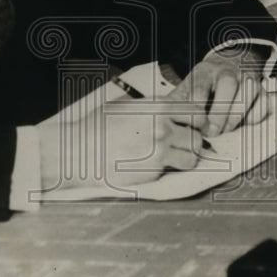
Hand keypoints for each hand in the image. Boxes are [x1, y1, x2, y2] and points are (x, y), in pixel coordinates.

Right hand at [38, 95, 203, 190]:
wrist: (78, 152)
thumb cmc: (97, 127)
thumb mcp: (124, 105)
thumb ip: (150, 106)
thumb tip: (168, 108)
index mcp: (157, 107)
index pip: (196, 113)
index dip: (198, 121)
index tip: (195, 127)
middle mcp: (162, 127)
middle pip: (197, 137)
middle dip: (194, 141)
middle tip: (186, 145)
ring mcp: (159, 151)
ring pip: (192, 158)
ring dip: (187, 158)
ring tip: (176, 158)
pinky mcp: (152, 172)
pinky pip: (172, 171)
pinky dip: (168, 169)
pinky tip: (154, 165)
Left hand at [169, 54, 268, 138]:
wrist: (225, 68)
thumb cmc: (203, 86)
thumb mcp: (187, 89)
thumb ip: (177, 105)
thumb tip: (164, 123)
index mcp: (204, 71)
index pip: (199, 86)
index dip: (197, 109)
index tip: (194, 125)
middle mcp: (228, 71)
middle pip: (228, 84)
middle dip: (219, 113)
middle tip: (211, 133)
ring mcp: (247, 78)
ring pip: (248, 93)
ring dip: (236, 117)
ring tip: (225, 130)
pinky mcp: (261, 90)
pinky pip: (263, 104)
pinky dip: (254, 117)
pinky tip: (241, 124)